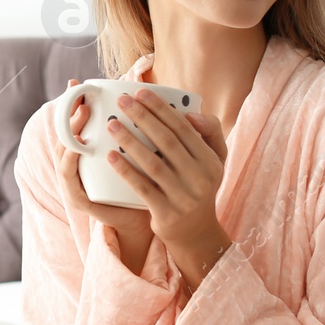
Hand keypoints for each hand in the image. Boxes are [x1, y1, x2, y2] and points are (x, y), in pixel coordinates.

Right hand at [54, 79, 154, 245]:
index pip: (75, 124)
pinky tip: (78, 148)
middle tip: (84, 100)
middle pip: (65, 137)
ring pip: (64, 155)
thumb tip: (145, 90)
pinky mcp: (80, 201)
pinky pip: (70, 180)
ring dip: (69, 134)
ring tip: (81, 117)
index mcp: (87, 154)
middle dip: (70, 116)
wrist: (146, 218)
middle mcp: (77, 167)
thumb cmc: (146, 181)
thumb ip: (140, 124)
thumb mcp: (142, 148)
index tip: (77, 83)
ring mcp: (75, 184)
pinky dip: (71, 162)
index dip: (72, 103)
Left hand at [103, 87, 232, 284]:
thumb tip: (190, 114)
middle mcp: (200, 177)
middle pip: (167, 141)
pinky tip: (110, 156)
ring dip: (130, 140)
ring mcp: (183, 196)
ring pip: (152, 163)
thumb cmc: (199, 186)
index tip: (140, 92)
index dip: (161, 108)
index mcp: (210, 160)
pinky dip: (125, 170)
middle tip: (122, 101)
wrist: (196, 232)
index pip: (183, 128)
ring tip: (111, 124)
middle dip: (142, 117)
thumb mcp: (215, 160)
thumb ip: (210, 132)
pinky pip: (142, 187)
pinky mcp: (165, 212)